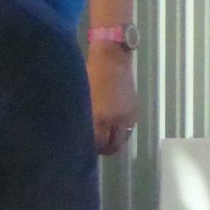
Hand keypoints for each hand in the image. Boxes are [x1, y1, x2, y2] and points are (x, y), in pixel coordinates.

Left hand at [88, 41, 136, 155]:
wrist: (112, 59)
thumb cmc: (89, 75)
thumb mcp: (80, 97)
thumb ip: (80, 115)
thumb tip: (75, 130)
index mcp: (100, 117)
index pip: (97, 143)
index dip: (90, 149)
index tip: (81, 150)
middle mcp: (116, 120)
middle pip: (113, 146)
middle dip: (103, 149)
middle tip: (92, 148)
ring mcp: (127, 116)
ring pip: (122, 139)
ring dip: (113, 141)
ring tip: (101, 138)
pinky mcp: (134, 110)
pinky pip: (128, 128)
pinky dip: (119, 131)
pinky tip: (110, 126)